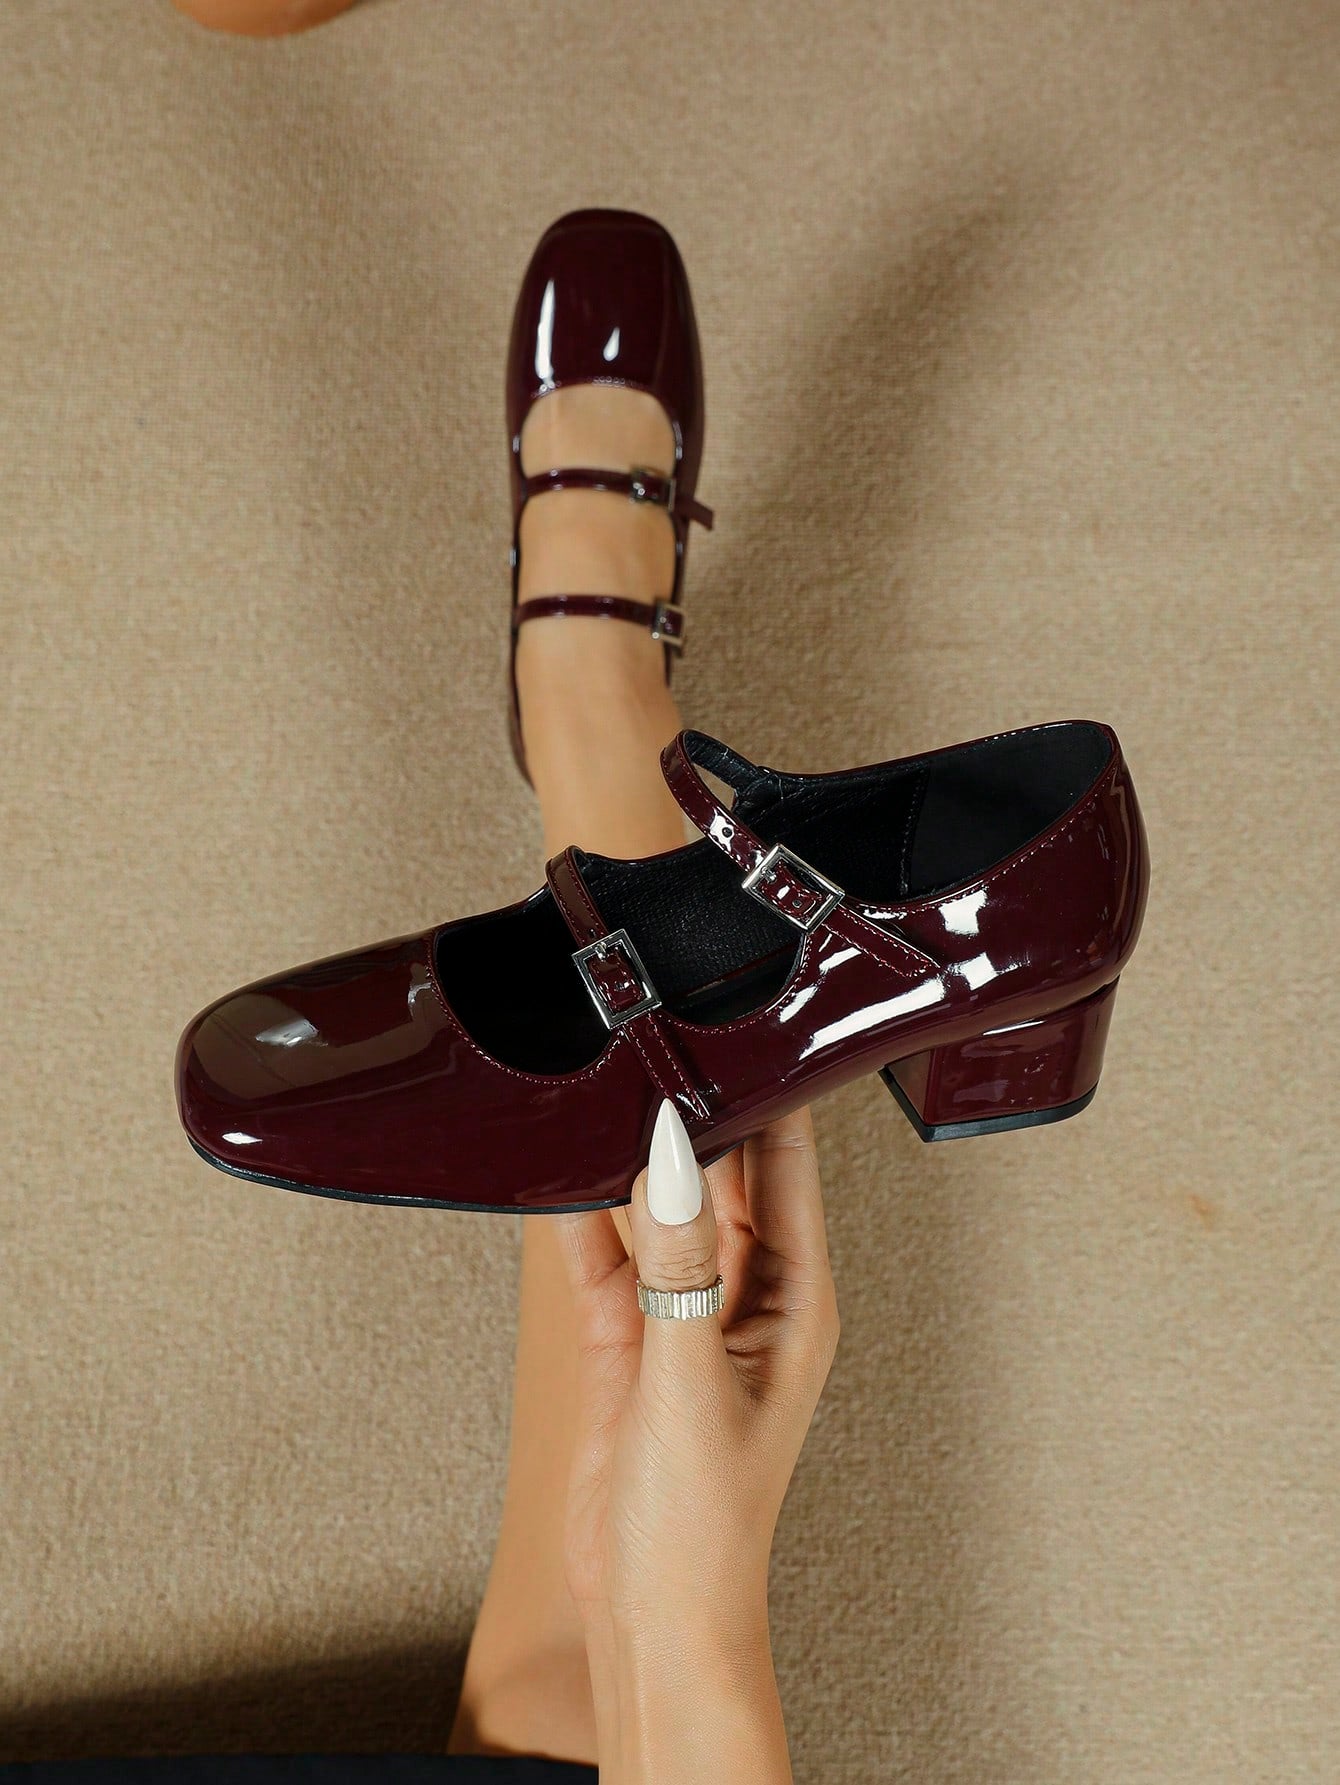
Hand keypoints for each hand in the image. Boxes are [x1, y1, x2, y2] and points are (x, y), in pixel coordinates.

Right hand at [556, 1098, 840, 1634]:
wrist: (653, 1618)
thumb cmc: (706, 1527)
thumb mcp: (689, 1377)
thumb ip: (678, 1262)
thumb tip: (671, 1158)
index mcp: (795, 1299)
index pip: (790, 1168)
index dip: (770, 1096)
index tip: (737, 1031)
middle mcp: (748, 1297)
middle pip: (724, 1178)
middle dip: (690, 1118)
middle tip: (647, 1046)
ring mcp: (687, 1317)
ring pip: (658, 1212)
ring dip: (629, 1167)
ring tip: (595, 1097)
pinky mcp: (633, 1344)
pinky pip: (606, 1260)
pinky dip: (581, 1223)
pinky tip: (554, 1182)